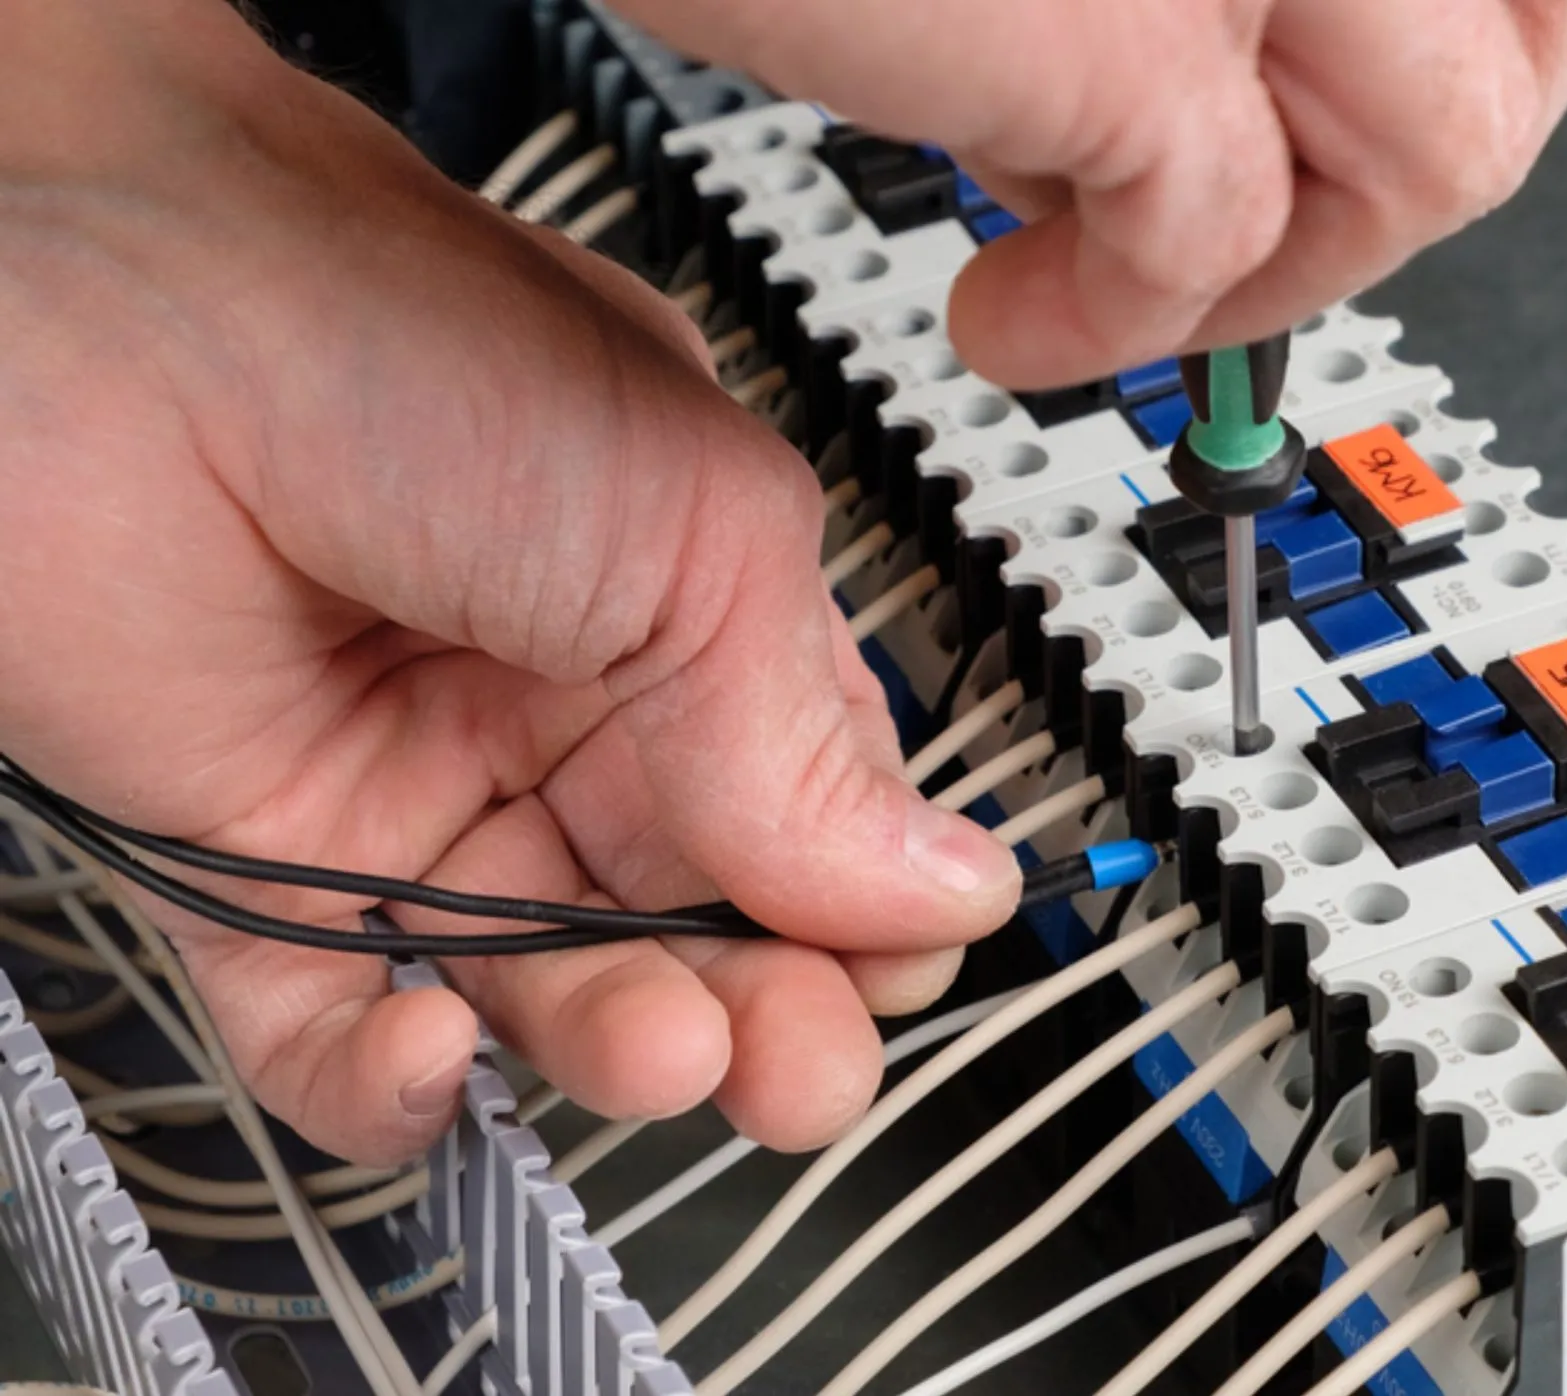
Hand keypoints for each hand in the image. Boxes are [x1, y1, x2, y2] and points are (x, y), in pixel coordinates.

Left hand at [0, 2, 1018, 1164]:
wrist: (90, 314)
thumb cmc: (383, 337)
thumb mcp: (686, 528)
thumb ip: (802, 737)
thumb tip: (940, 882)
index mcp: (684, 607)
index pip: (816, 805)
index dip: (867, 903)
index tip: (900, 966)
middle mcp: (556, 703)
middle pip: (700, 920)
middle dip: (768, 1010)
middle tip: (800, 1067)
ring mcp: (410, 788)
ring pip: (544, 990)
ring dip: (618, 1048)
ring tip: (658, 1052)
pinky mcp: (249, 865)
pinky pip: (336, 1032)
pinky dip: (391, 1086)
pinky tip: (437, 1050)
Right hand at [617, 0, 1566, 385]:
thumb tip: (1262, 84)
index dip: (1475, 45)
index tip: (1357, 112)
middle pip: (1519, 52)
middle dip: (1396, 174)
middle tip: (1256, 226)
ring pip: (1438, 158)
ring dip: (1276, 272)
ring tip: (1108, 278)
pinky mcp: (1128, 21)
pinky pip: (1221, 243)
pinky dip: (1118, 327)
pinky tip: (1007, 317)